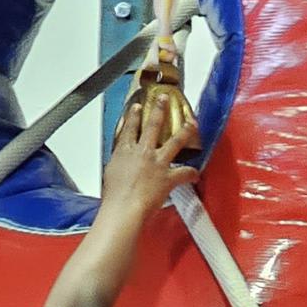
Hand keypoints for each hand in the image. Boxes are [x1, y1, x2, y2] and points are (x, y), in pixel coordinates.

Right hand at [101, 93, 200, 214]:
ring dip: (185, 130)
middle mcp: (142, 152)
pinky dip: (192, 173)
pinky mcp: (168, 177)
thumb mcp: (109, 174)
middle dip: (160, 109)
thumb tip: (119, 167)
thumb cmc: (114, 196)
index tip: (138, 107)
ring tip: (192, 123)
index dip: (134, 115)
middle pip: (153, 125)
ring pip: (175, 141)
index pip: (129, 128)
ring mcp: (157, 163)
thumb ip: (118, 165)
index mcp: (125, 151)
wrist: (123, 208)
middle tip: (164, 99)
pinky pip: (184, 173)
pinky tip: (196, 173)